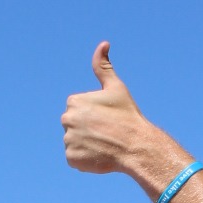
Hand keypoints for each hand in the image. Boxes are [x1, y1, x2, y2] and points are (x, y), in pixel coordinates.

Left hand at [61, 41, 146, 174]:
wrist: (136, 146)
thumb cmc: (127, 115)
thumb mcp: (116, 87)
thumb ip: (103, 66)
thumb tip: (103, 43)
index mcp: (73, 101)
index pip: (79, 109)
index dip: (94, 114)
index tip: (107, 117)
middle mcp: (66, 120)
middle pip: (75, 126)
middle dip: (88, 129)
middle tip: (107, 132)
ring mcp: (68, 140)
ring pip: (75, 142)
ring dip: (87, 144)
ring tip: (105, 144)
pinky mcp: (71, 159)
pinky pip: (76, 158)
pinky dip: (86, 159)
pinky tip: (100, 155)